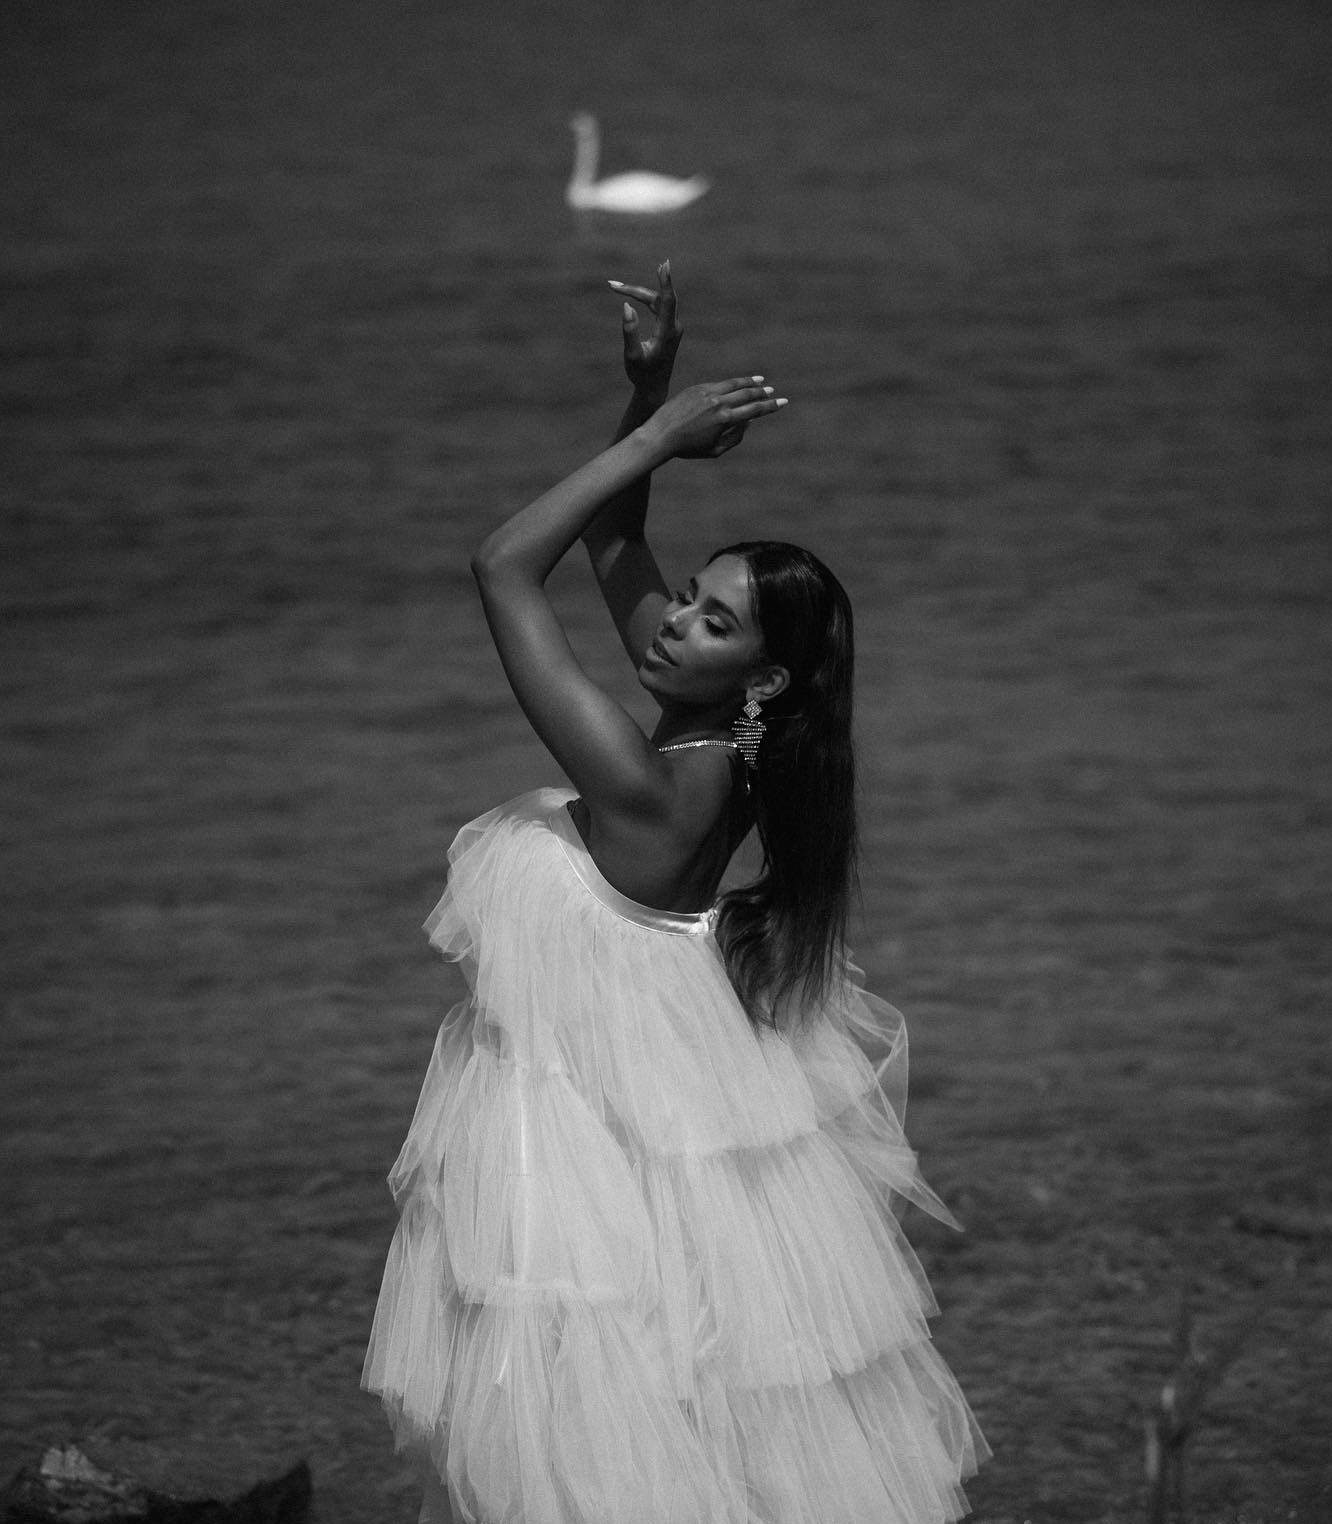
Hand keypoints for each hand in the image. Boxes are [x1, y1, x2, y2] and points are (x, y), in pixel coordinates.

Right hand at [607, 261, 682, 401]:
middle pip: (657, 298)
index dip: (665, 282)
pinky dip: (644, 299)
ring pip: (656, 301)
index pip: (667, 301)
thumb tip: (627, 306)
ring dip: (637, 293)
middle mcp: (674, 327)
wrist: (654, 388)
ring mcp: (673, 327)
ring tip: (615, 287)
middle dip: (635, 290)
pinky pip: (658, 306)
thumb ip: (629, 331)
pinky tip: (631, 293)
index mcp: (667, 333)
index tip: (665, 264)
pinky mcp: (670, 328)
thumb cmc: (641, 374)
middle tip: (611, 285)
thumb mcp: (631, 356)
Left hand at [647, 377, 787, 459]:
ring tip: (761, 382)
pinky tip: (737, 384)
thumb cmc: (688, 448)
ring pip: (735, 384)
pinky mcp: (698, 388)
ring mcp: (708, 393)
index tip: (783, 402)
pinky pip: (720, 384)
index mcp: (725, 420)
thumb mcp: (715, 450)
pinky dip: (732, 383)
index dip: (771, 406)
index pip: (755, 410)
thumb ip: (735, 437)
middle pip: (748, 394)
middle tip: (773, 392)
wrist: (661, 434)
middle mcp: (719, 403)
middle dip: (763, 393)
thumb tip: (748, 422)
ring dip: (750, 383)